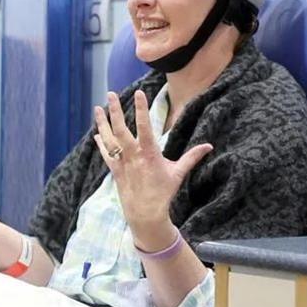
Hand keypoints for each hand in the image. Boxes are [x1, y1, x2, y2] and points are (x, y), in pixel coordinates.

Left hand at [93, 90, 212, 243]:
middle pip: (121, 129)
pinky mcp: (115, 171)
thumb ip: (192, 157)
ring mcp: (122, 163)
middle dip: (115, 111)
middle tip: (110, 94)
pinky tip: (97, 133)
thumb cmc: (163, 192)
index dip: (141, 109)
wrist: (145, 214)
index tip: (138, 93)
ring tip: (97, 108)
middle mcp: (134, 156)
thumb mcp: (178, 173)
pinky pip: (106, 153)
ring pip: (109, 139)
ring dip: (102, 123)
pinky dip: (101, 143)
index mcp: (150, 153)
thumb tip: (209, 146)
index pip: (145, 126)